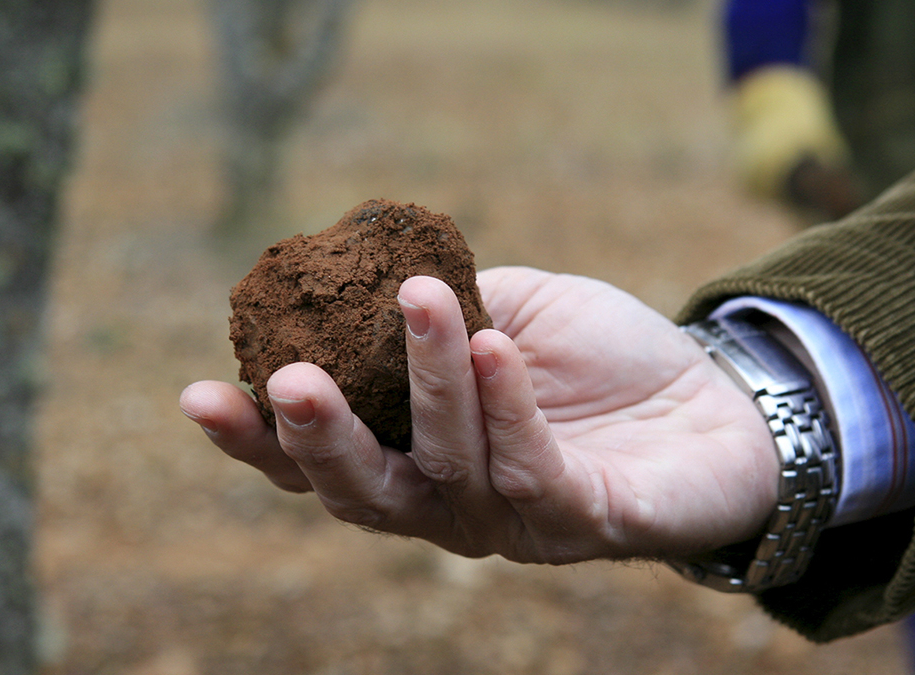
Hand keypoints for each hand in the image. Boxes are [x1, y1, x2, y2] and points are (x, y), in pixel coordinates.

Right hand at [180, 267, 777, 563]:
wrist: (717, 399)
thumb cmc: (601, 359)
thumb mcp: (507, 309)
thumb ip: (436, 310)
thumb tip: (364, 277)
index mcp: (416, 457)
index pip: (322, 460)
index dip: (256, 439)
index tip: (197, 393)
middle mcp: (449, 505)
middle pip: (363, 493)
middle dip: (318, 438)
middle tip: (286, 380)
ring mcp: (512, 523)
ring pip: (446, 468)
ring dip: (427, 385)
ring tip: (421, 302)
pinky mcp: (580, 524)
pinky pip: (531, 471)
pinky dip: (506, 407)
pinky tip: (493, 347)